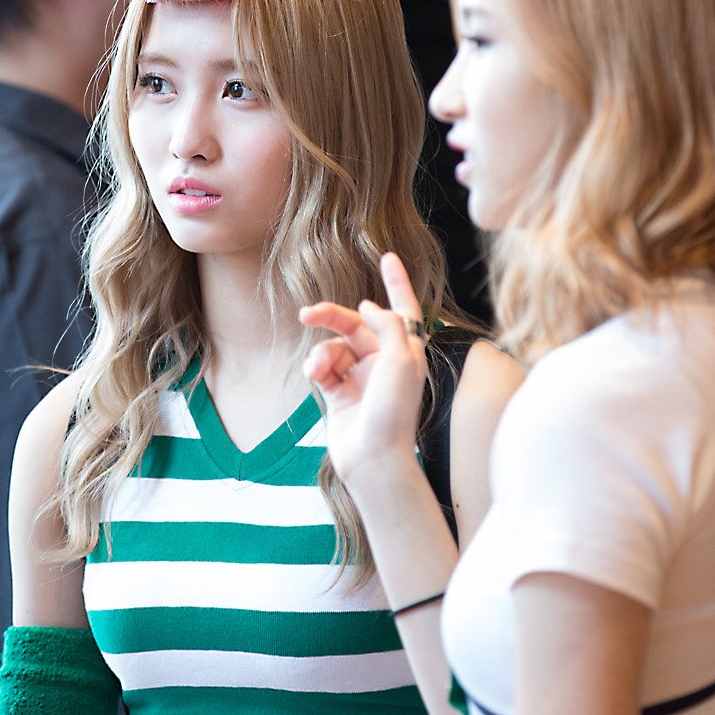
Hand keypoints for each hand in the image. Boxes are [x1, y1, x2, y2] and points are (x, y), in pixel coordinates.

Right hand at [299, 252, 426, 484]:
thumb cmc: (394, 411)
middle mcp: (384, 361)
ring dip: (322, 353)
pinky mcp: (339, 393)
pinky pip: (323, 368)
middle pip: (355, 325)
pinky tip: (316, 378)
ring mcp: (361, 377)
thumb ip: (387, 323)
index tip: (387, 256)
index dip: (397, 281)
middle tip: (308, 313)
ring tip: (318, 370)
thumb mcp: (400, 359)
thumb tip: (367, 306)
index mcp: (406, 351)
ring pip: (334, 347)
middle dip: (331, 317)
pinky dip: (316, 369)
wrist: (373, 458)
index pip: (403, 308)